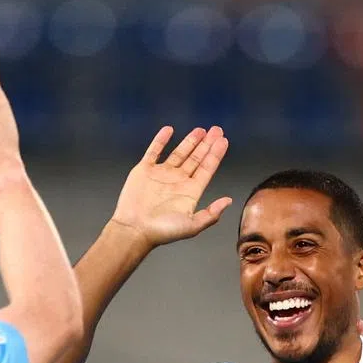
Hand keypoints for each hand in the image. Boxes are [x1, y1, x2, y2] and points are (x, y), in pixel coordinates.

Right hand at [110, 126, 231, 251]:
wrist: (134, 230)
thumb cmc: (162, 231)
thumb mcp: (192, 226)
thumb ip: (211, 214)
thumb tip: (229, 201)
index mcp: (190, 192)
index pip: (206, 169)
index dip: (215, 155)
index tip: (223, 141)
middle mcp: (177, 181)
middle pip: (195, 158)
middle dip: (206, 144)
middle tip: (216, 130)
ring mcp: (161, 174)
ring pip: (179, 153)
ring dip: (189, 141)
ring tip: (201, 130)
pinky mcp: (144, 170)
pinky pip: (154, 151)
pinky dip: (161, 140)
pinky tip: (169, 130)